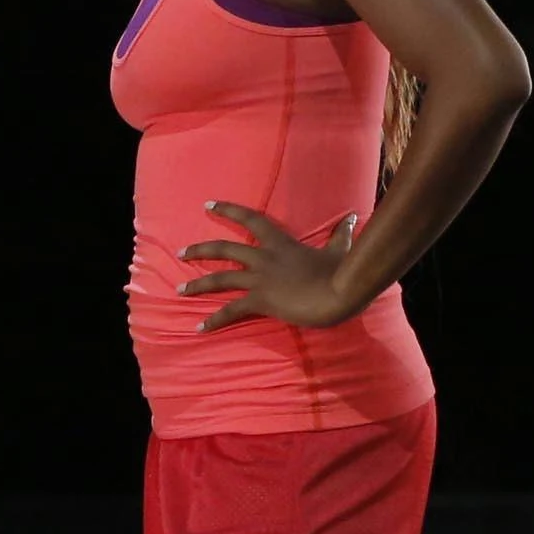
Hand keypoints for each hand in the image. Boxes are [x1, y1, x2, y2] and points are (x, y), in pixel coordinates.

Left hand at [178, 199, 366, 330]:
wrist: (342, 292)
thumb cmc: (342, 271)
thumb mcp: (340, 249)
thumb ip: (342, 234)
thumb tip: (354, 217)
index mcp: (280, 242)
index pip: (250, 219)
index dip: (228, 210)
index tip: (207, 205)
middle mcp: (264, 257)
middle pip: (224, 248)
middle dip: (200, 250)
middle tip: (180, 253)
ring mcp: (260, 279)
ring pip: (219, 278)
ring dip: (197, 285)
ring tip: (179, 291)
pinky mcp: (261, 300)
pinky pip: (231, 311)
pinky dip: (214, 320)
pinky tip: (199, 328)